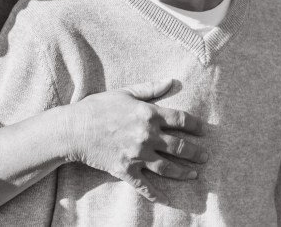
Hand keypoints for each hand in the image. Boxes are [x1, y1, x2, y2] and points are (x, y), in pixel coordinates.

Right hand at [61, 79, 206, 202]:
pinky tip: (167, 198)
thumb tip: (172, 81)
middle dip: (196, 152)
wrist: (74, 129)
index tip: (204, 131)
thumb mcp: (125, 92)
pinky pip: (146, 186)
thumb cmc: (98, 107)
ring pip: (168, 168)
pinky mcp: (126, 170)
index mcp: (149, 114)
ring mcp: (138, 155)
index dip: (196, 126)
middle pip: (180, 147)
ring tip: (194, 174)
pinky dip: (157, 194)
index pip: (181, 120)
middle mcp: (147, 136)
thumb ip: (151, 88)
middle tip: (205, 156)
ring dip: (184, 173)